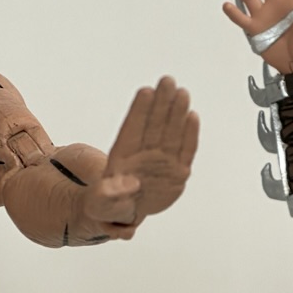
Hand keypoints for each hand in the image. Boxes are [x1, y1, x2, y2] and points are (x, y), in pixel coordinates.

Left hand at [75, 77, 198, 238]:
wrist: (126, 211)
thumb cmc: (109, 203)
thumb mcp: (100, 204)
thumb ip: (108, 194)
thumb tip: (128, 184)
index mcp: (122, 157)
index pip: (132, 129)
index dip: (139, 111)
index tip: (145, 91)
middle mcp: (144, 154)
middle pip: (154, 125)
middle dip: (161, 103)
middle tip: (167, 81)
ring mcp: (162, 161)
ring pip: (171, 133)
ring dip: (177, 113)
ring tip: (182, 93)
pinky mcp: (177, 172)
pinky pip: (185, 151)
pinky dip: (190, 135)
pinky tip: (192, 116)